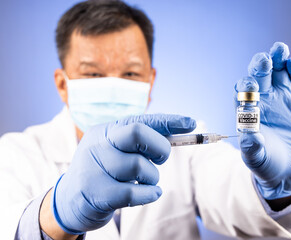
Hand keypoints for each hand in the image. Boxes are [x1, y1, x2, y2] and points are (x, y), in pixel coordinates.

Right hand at [51, 114, 195, 233]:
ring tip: (145, 181)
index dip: (168, 121)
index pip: (140, 119)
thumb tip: (179, 133)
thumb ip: (141, 142)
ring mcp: (94, 167)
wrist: (69, 199)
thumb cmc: (104, 171)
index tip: (191, 123)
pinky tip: (150, 193)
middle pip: (138, 133)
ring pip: (139, 166)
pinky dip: (149, 194)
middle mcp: (98, 143)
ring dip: (152, 177)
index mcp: (106, 130)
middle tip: (160, 159)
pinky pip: (133, 192)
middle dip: (159, 147)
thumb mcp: (117, 150)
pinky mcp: (95, 193)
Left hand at [234, 42, 290, 199]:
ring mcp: (281, 95)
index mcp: (247, 110)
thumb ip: (252, 147)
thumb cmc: (266, 162)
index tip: (250, 86)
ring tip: (280, 50)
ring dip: (277, 58)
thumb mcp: (256, 158)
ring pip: (277, 70)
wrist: (288, 167)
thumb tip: (250, 136)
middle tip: (263, 61)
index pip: (242, 92)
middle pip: (258, 75)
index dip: (245, 87)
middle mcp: (262, 98)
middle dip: (259, 66)